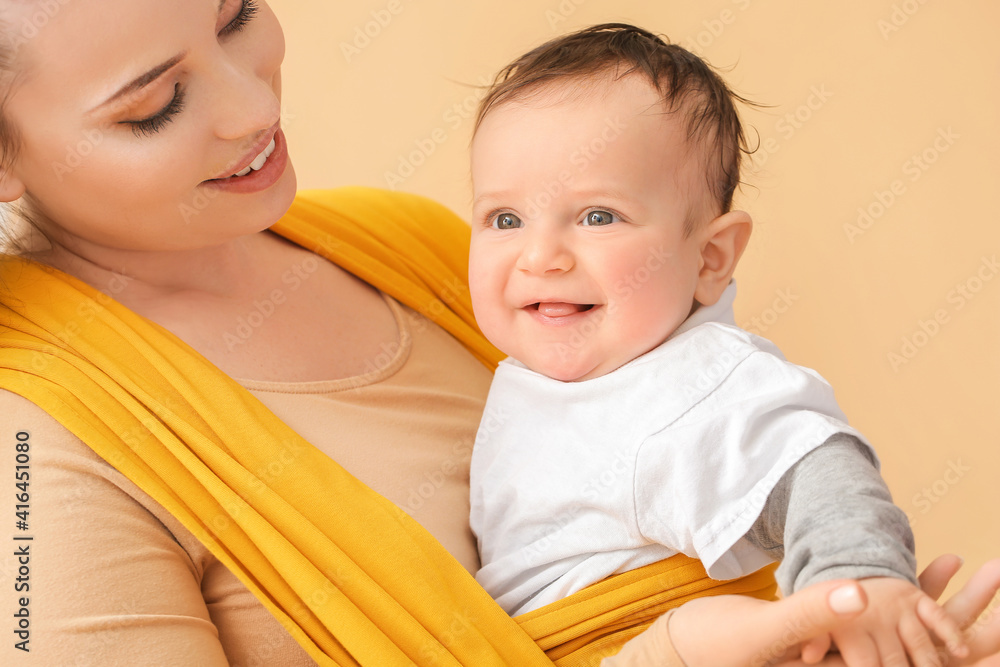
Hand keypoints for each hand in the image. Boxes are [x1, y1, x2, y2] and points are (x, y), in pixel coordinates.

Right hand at [663, 556, 999, 666]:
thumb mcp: (761, 633)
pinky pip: (887, 618)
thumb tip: (862, 590)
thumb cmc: (711, 649)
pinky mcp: (837, 641)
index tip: (995, 630)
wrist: (679, 650)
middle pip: (922, 656)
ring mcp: (845, 658)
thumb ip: (810, 614)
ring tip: (989, 568)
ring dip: (950, 606)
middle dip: (970, 627)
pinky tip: (941, 565)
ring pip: (913, 635)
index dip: (952, 650)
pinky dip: (912, 594)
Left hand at [801, 577, 965, 666]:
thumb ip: (814, 640)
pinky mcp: (914, 598)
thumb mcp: (811, 626)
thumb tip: (809, 657)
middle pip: (894, 660)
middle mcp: (873, 614)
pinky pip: (937, 615)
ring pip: (919, 644)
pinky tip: (959, 651)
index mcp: (845, 626)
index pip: (865, 663)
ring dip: (928, 664)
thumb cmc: (830, 619)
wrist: (846, 580)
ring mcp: (896, 606)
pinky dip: (950, 632)